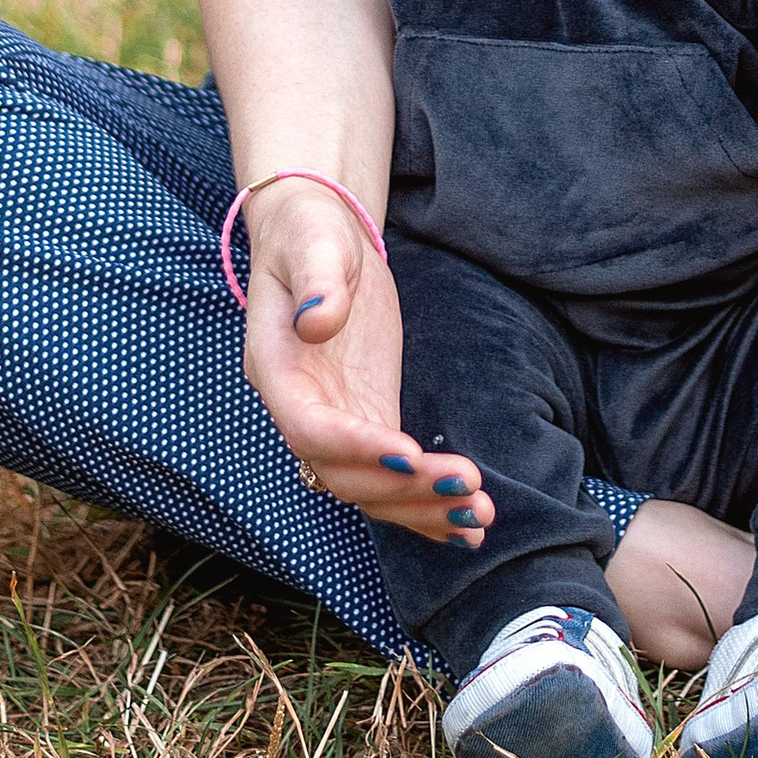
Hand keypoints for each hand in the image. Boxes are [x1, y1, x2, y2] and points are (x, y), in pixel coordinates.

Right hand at [234, 181, 492, 547]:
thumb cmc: (309, 233)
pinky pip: (391, 476)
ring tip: (479, 514)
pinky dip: (425, 502)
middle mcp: (301, 410)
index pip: (310, 429)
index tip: (409, 454)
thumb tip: (317, 320)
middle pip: (344, 475)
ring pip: (371, 489)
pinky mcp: (367, 417)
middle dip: (403, 490)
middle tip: (466, 487)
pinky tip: (469, 523)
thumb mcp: (312, 243)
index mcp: (277, 372)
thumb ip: (316, 281)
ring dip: (422, 508)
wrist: (316, 235)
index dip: (356, 448)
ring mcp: (336, 420)